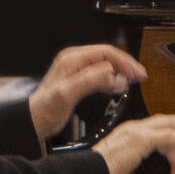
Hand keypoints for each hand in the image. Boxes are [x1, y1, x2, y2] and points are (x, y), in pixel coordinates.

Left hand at [27, 43, 146, 140]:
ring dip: (121, 72)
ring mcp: (77, 70)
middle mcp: (75, 61)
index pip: (106, 52)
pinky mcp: (78, 81)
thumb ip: (89, 81)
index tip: (136, 73)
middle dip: (125, 65)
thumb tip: (111, 74)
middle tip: (140, 76)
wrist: (34, 121)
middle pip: (107, 56)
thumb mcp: (67, 93)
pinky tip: (118, 87)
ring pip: (105, 65)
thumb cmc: (44, 108)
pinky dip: (112, 79)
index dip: (124, 61)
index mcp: (72, 59)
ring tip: (134, 80)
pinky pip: (100, 75)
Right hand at [92, 113, 174, 173]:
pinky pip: (171, 137)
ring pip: (170, 127)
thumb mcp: (116, 164)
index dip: (170, 129)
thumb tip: (132, 167)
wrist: (89, 172)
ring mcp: (137, 132)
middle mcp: (132, 128)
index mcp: (126, 132)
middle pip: (164, 121)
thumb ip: (128, 161)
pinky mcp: (142, 139)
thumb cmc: (97, 171)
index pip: (153, 127)